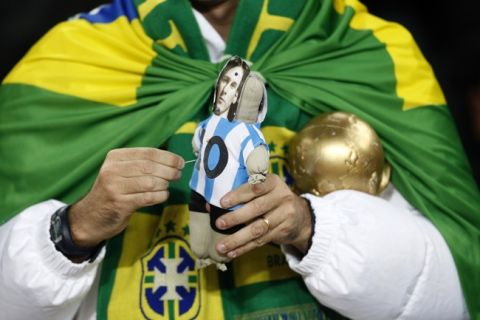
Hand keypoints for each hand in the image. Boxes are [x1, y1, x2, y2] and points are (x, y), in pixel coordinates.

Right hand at [69, 148, 183, 247]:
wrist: (90, 217)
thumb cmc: (113, 191)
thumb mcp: (121, 171)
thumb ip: (142, 163)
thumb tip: (173, 160)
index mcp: (115, 157)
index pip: (148, 153)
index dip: (168, 157)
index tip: (180, 162)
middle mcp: (113, 170)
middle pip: (150, 167)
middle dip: (169, 170)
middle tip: (177, 175)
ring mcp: (115, 187)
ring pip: (150, 182)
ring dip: (164, 184)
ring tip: (167, 186)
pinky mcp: (120, 204)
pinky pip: (148, 197)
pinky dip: (160, 196)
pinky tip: (163, 195)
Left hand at [214, 174, 312, 258]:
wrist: (300, 216)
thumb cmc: (271, 199)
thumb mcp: (263, 190)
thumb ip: (241, 194)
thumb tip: (209, 205)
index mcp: (273, 182)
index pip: (256, 187)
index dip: (239, 194)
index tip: (222, 202)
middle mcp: (281, 197)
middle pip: (257, 208)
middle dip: (236, 217)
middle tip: (219, 224)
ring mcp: (285, 215)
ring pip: (258, 228)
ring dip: (238, 238)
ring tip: (221, 246)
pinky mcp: (284, 231)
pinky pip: (261, 241)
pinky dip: (245, 247)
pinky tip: (232, 252)